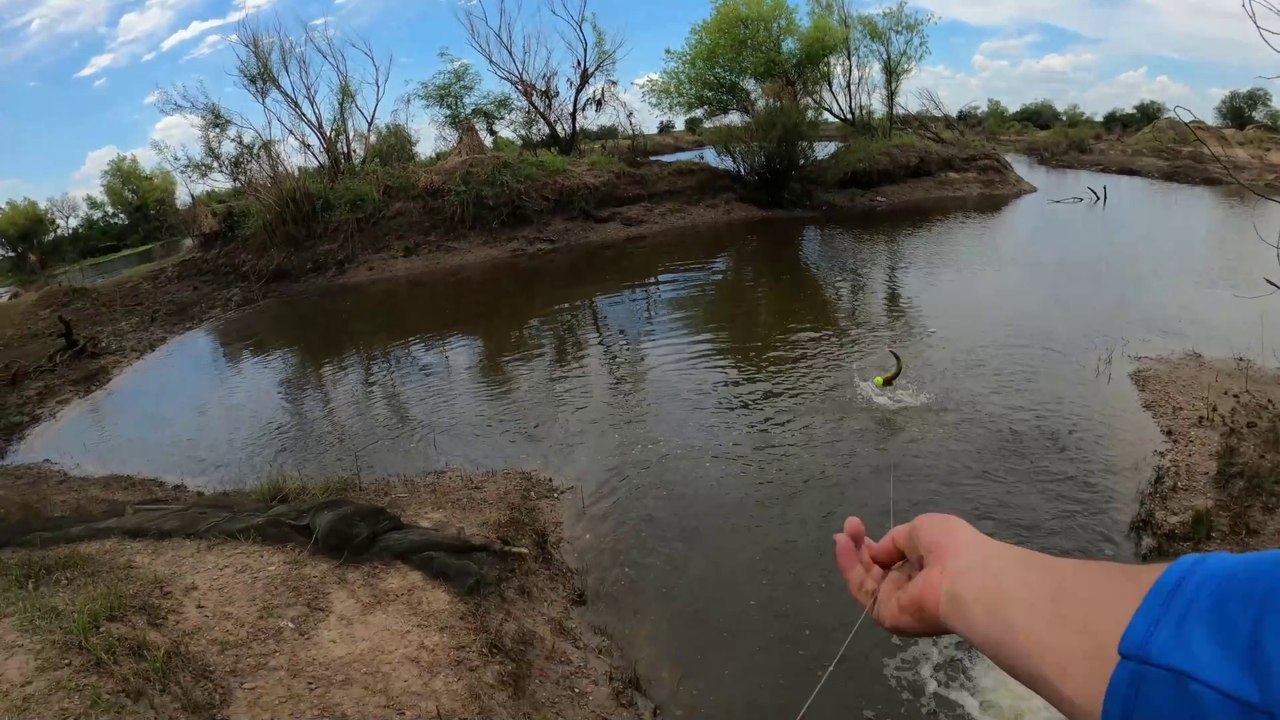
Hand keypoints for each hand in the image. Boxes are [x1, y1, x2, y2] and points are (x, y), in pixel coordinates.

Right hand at [833, 513, 988, 636]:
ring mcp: (898, 603)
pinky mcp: (886, 615)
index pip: (895, 558)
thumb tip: (877, 553)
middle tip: (849, 526)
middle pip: (877, 569)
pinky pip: (862, 591)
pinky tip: (842, 545)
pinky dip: (848, 568)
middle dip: (861, 547)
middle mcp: (911, 587)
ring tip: (841, 535)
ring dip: (850, 557)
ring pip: (865, 580)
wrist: (964, 579)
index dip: (878, 544)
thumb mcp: (921, 529)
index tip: (860, 527)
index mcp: (926, 567)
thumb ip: (895, 540)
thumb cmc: (951, 547)